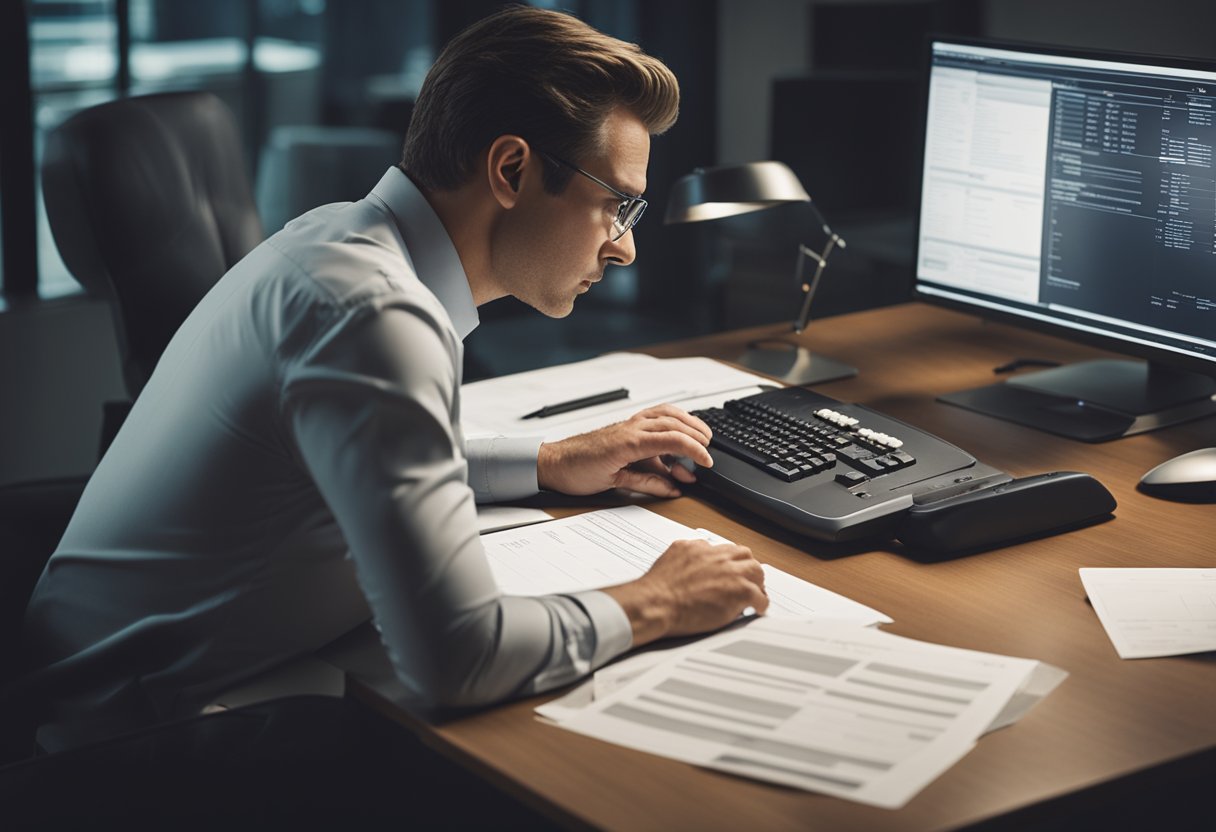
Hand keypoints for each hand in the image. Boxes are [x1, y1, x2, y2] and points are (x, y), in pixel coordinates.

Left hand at [537, 404, 712, 497]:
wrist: (553, 462)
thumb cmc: (577, 471)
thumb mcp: (614, 483)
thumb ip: (647, 483)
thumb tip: (672, 489)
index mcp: (630, 441)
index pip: (673, 440)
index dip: (694, 451)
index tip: (706, 463)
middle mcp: (632, 427)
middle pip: (674, 424)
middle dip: (696, 437)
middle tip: (708, 453)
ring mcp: (629, 424)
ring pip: (666, 414)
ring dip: (688, 423)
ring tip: (702, 436)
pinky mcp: (626, 427)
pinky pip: (654, 416)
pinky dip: (672, 419)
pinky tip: (679, 429)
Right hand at [603, 539, 767, 645]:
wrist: (656, 604)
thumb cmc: (656, 591)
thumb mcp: (669, 561)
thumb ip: (685, 557)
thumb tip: (689, 562)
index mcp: (698, 548)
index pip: (723, 549)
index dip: (729, 561)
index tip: (729, 569)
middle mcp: (717, 556)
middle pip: (744, 554)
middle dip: (746, 567)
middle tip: (746, 579)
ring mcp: (730, 573)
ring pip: (756, 570)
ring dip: (756, 582)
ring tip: (755, 593)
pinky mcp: (739, 591)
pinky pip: (759, 596)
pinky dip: (760, 604)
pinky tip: (757, 609)